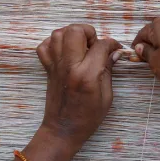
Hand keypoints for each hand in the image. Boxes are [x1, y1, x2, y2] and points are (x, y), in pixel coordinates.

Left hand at [36, 24, 120, 152]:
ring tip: (80, 47)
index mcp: (87, 75)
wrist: (62, 129)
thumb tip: (114, 52)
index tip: (115, 48)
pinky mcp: (47, 69)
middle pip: (74, 31)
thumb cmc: (88, 117)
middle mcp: (69, 66)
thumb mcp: (106, 97)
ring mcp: (55, 66)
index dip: (111, 43)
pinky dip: (53, 43)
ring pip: (57, 34)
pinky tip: (64, 51)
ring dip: (71, 35)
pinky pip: (44, 46)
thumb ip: (109, 71)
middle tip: (93, 45)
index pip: (100, 45)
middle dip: (88, 32)